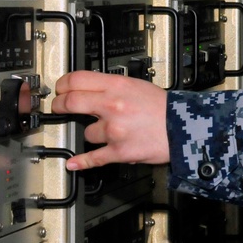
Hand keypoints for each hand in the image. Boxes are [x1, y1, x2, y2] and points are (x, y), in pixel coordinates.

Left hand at [52, 70, 169, 169]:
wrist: (184, 127)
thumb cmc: (164, 107)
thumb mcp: (137, 85)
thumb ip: (113, 86)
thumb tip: (91, 89)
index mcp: (118, 85)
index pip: (78, 79)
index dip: (63, 84)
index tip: (60, 89)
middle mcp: (113, 106)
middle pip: (71, 102)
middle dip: (60, 105)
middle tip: (58, 107)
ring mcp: (114, 130)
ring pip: (87, 132)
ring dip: (94, 133)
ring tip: (107, 132)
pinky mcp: (118, 151)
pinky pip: (94, 158)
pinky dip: (82, 161)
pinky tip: (74, 162)